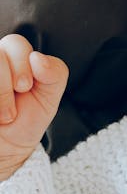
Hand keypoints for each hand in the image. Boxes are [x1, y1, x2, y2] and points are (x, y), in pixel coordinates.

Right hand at [0, 34, 68, 181]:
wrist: (6, 150)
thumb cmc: (26, 119)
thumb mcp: (49, 98)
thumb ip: (55, 73)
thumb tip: (38, 57)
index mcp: (12, 57)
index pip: (14, 43)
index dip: (22, 64)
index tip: (26, 88)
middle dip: (6, 84)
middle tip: (12, 108)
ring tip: (3, 116)